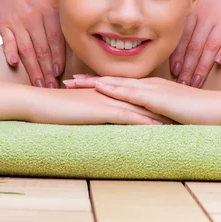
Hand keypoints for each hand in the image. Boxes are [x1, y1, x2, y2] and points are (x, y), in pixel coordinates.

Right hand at [0, 0, 64, 87]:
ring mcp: (18, 21)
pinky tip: (13, 63)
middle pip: (42, 49)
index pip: (56, 41)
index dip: (58, 59)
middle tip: (51, 88)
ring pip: (26, 48)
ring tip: (37, 85)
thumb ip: (64, 19)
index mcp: (50, 13)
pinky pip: (7, 38)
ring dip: (32, 68)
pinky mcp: (4, 22)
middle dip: (47, 71)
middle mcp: (34, 18)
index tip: (61, 75)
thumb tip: (78, 40)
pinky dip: (9, 50)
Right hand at [28, 87, 170, 124]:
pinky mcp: (103, 110)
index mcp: (105, 93)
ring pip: (140, 107)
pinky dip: (145, 122)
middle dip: (162, 108)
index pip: (133, 97)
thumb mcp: (76, 109)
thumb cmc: (52, 108)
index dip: (151, 103)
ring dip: (160, 115)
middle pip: (142, 100)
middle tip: (182, 114)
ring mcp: (107, 100)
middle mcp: (110, 94)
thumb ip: (89, 110)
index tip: (168, 110)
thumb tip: (96, 118)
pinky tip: (159, 128)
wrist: (38, 103)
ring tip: (180, 122)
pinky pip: (129, 116)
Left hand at [64, 76, 220, 124]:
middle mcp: (148, 85)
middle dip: (88, 81)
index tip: (80, 85)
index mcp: (150, 89)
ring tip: (73, 82)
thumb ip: (156, 116)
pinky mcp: (158, 97)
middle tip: (66, 81)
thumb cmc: (199, 115)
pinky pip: (131, 92)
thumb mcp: (171, 115)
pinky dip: (114, 89)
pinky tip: (100, 88)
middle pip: (112, 81)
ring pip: (117, 83)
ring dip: (93, 82)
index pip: (119, 85)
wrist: (220, 110)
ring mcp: (152, 89)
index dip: (98, 84)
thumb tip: (144, 125)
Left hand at [170, 0, 220, 86]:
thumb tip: (167, 54)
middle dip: (187, 67)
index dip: (177, 57)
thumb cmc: (208, 0)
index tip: (173, 73)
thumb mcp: (192, 8)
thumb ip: (182, 28)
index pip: (181, 40)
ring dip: (203, 65)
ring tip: (196, 81)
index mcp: (191, 16)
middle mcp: (205, 18)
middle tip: (182, 85)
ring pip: (211, 45)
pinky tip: (219, 62)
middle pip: (195, 46)